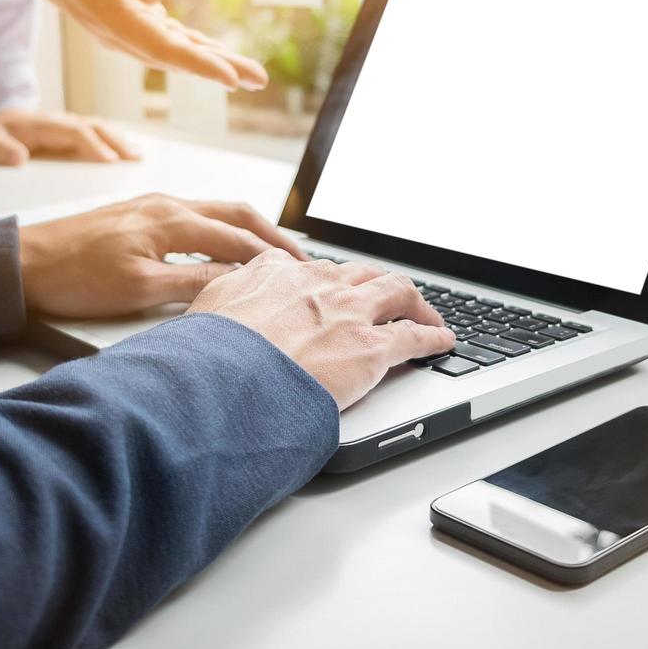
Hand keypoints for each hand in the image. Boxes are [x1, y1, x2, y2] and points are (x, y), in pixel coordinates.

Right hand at [0, 0, 266, 90]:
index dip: (199, 64)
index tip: (231, 77)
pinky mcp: (127, 19)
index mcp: (111, 16)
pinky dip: (192, 48)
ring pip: (173, 51)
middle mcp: (118, 32)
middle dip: (219, 68)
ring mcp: (122, 29)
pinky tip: (213, 53)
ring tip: (249, 73)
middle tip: (259, 79)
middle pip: (175, 56)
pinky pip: (165, 40)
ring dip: (210, 61)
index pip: (162, 47)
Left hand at [0, 108, 139, 165]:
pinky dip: (115, 141)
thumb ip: (0, 148)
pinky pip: (99, 134)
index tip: (110, 160)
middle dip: (117, 142)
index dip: (94, 144)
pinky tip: (128, 152)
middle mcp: (63, 122)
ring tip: (138, 156)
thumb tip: (20, 158)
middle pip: (96, 127)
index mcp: (46, 124)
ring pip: (101, 129)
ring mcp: (71, 126)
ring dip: (120, 140)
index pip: (76, 132)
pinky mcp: (74, 133)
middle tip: (135, 158)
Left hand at [18, 194, 305, 318]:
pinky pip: (197, 216)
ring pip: (217, 211)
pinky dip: (223, 229)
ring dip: (249, 229)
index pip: (238, 236)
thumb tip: (236, 280)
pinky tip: (225, 247)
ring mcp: (154, 206)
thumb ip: (193, 282)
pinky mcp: (140, 215)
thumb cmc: (74, 276)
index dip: (272, 255)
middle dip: (272, 234)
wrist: (24, 263)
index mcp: (172, 220)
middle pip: (236, 213)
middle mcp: (168, 204)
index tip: (299, 271)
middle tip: (301, 257)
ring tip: (273, 252)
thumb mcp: (139, 289)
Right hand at [187, 251, 454, 408]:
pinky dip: (434, 337)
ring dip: (415, 302)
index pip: (314, 268)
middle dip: (380, 284)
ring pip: (397, 292)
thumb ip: (224, 296)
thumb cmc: (208, 355)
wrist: (223, 380)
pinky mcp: (370, 347)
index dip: (330, 281)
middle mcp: (318, 284)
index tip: (335, 289)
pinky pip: (414, 336)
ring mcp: (347, 313)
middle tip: (390, 297)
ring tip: (425, 313)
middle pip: (362, 274)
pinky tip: (443, 342)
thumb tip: (223, 300)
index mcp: (276, 272)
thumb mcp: (205, 309)